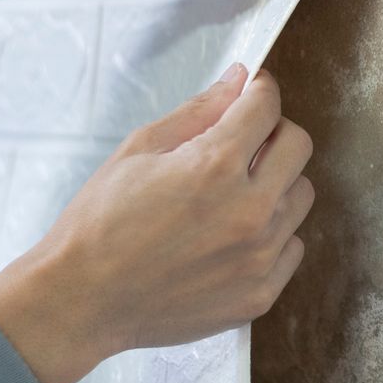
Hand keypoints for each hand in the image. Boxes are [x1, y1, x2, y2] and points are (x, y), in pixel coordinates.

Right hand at [0, 65, 314, 382]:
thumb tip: (239, 80)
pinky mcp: (261, 293)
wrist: (82, 302)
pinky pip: (292, 245)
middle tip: (240, 142)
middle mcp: (249, 211)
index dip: (258, 92)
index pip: (267, 106)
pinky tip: (230, 236)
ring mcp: (259, 256)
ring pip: (300, 196)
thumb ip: (199, 111)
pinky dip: (271, 234)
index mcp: (215, 166)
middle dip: (272, 132)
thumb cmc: (100, 225)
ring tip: (230, 195)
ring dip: (274, 184)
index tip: (251, 94)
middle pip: (298, 145)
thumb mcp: (139, 150)